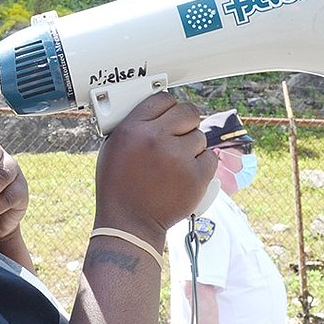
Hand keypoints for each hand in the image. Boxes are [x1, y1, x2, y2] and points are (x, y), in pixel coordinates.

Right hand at [94, 92, 215, 243]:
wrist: (129, 223)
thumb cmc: (118, 188)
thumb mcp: (112, 150)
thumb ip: (134, 127)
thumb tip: (155, 114)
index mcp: (133, 129)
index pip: (162, 99)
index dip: (168, 106)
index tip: (169, 114)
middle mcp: (156, 139)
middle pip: (188, 111)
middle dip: (186, 121)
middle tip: (180, 133)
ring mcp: (178, 157)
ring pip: (199, 136)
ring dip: (192, 146)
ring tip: (176, 162)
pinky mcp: (196, 176)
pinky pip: (210, 157)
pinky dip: (202, 164)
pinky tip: (186, 173)